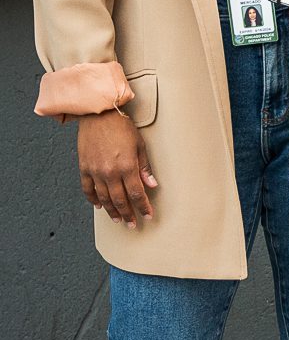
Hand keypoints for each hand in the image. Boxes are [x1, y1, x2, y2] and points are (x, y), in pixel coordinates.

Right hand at [77, 110, 156, 227]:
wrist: (99, 115)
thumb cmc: (122, 127)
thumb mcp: (140, 145)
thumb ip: (145, 167)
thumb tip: (152, 185)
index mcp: (127, 166)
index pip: (137, 194)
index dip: (143, 207)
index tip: (148, 216)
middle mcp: (110, 172)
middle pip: (120, 200)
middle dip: (128, 214)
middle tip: (133, 224)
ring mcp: (95, 171)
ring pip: (104, 198)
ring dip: (112, 211)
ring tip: (118, 220)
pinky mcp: (84, 168)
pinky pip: (88, 189)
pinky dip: (93, 199)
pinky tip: (100, 206)